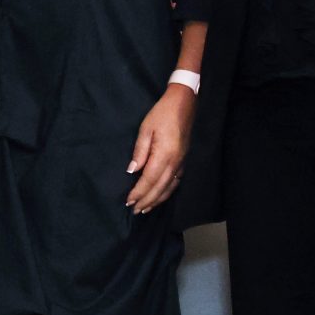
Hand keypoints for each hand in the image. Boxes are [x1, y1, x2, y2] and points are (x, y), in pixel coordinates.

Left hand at [126, 84, 194, 214]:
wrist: (185, 103)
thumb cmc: (162, 113)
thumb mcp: (146, 129)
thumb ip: (140, 151)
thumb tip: (132, 171)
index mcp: (164, 154)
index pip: (149, 179)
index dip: (139, 192)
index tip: (128, 201)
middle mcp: (175, 162)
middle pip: (160, 188)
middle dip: (146, 201)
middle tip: (134, 210)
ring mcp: (182, 162)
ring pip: (169, 188)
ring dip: (157, 200)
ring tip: (145, 209)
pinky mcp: (185, 160)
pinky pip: (176, 182)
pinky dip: (167, 192)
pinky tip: (161, 196)